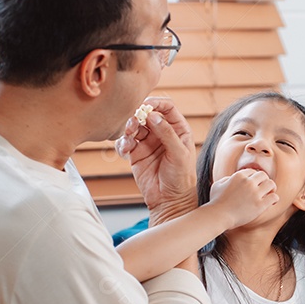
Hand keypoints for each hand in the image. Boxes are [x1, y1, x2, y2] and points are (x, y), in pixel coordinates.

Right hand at [115, 98, 195, 220]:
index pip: (167, 107)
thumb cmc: (181, 178)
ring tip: (129, 136)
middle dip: (138, 115)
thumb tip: (152, 116)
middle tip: (133, 122)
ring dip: (128, 128)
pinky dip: (123, 143)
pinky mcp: (136, 154)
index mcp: (178, 129)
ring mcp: (148, 142)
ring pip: (134, 126)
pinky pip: (125, 142)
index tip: (145, 105)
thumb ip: (167, 134)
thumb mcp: (179, 154)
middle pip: (147, 114)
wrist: (170, 200)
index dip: (156, 103)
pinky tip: (126, 150)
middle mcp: (162, 133)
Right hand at [208, 169, 278, 228]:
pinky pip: (274, 197)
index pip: (253, 172)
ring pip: (271, 184)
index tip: (254, 185)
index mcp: (239, 176)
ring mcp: (255, 193)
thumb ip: (226, 179)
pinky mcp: (260, 205)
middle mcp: (248, 182)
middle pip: (264, 176)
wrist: (218, 216)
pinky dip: (274, 199)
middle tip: (264, 188)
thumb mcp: (217, 185)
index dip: (254, 178)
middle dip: (264, 181)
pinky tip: (272, 202)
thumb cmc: (216, 202)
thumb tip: (231, 178)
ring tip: (269, 194)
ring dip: (271, 188)